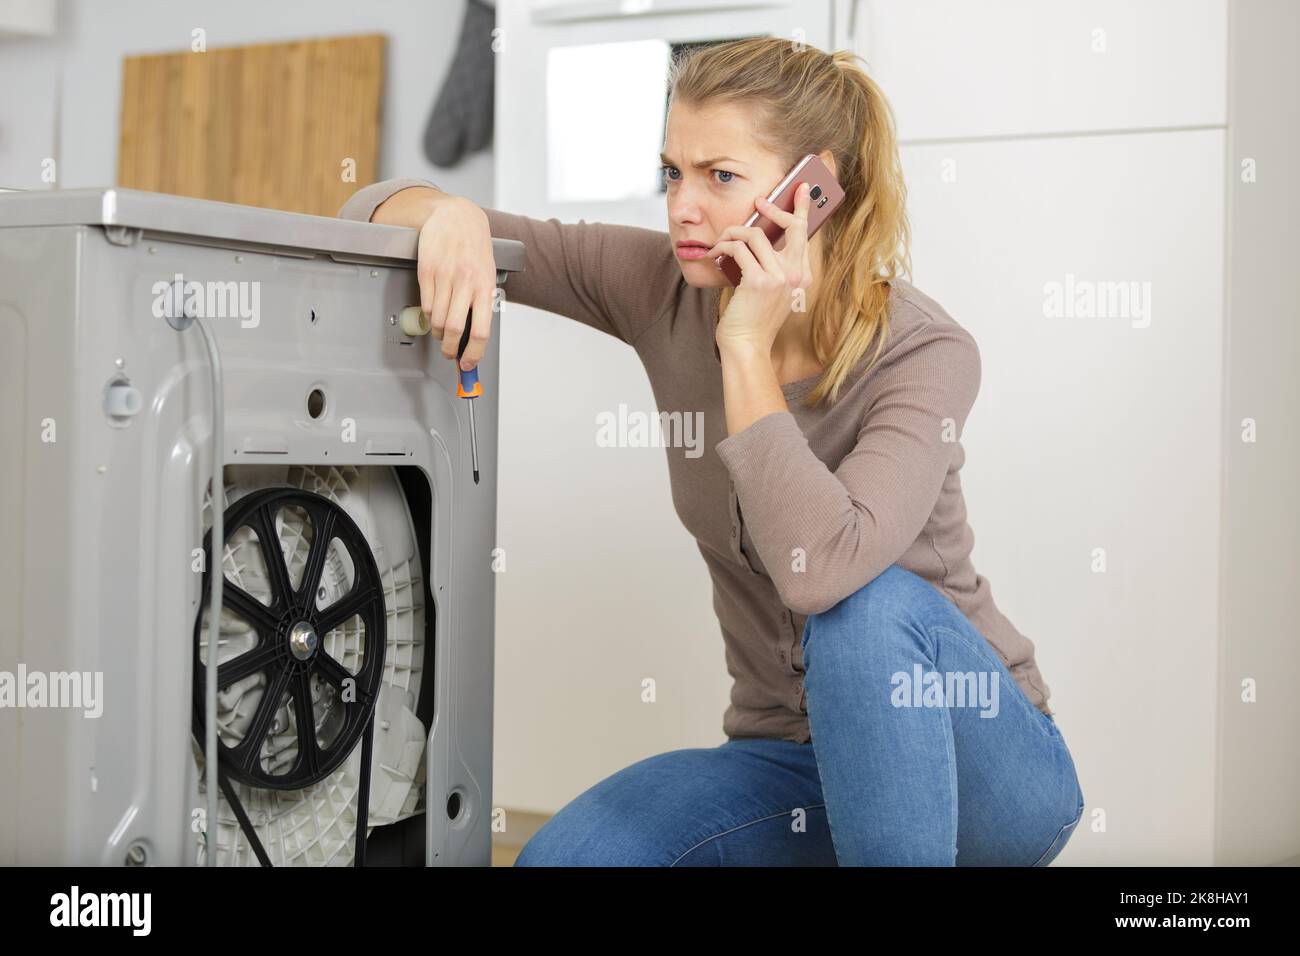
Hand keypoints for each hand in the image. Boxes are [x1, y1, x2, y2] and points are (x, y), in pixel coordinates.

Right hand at [415, 197, 497, 370]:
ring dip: (437, 333)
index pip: (480, 331)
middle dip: (449, 349)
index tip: (468, 364)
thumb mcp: (486, 275)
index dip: (473, 354)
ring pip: (436, 319)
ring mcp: (444, 276)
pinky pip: (425, 304)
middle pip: (453, 329)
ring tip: (441, 332)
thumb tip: (474, 339)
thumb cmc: (475, 248)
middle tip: (449, 353)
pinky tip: (433, 311)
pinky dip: (427, 314)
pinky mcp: (427, 270)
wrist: (457, 217)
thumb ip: (481, 304)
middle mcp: (465, 282)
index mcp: (485, 286)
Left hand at [708, 181, 813, 356]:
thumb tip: (756, 235)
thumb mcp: (771, 291)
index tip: (799, 190)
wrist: (747, 345)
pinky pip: (738, 249)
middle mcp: (795, 275)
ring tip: (721, 241)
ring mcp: (779, 277)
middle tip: (759, 202)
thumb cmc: (754, 319)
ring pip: (755, 235)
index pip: (805, 235)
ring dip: (733, 233)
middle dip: (774, 208)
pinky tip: (715, 253)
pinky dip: (724, 247)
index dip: (803, 209)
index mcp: (802, 277)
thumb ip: (773, 266)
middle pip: (791, 226)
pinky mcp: (758, 281)